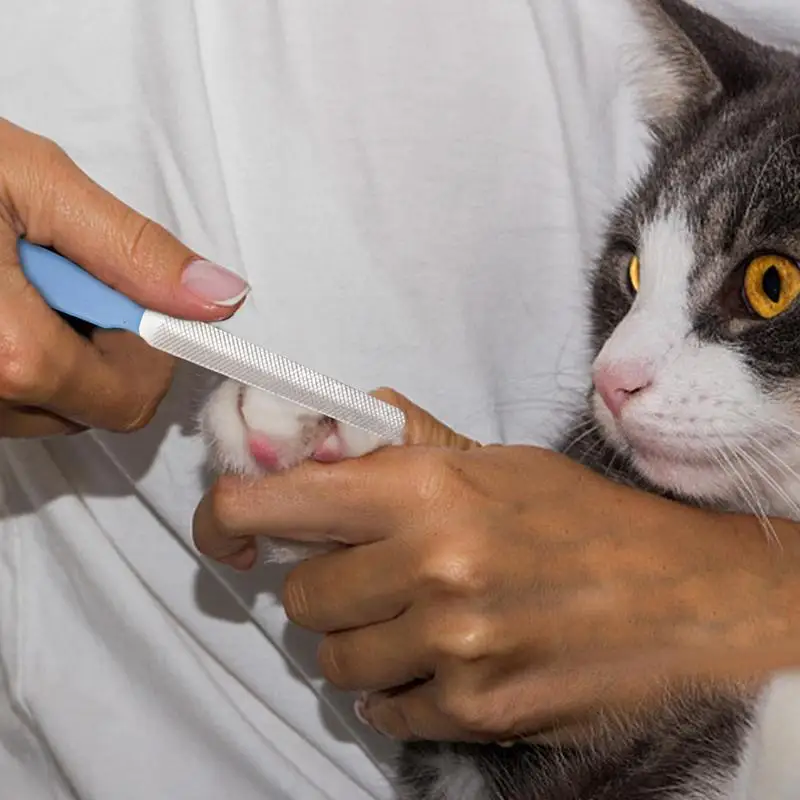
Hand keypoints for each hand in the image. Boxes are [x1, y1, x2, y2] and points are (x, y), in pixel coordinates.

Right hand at [0, 119, 249, 436]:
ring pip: (50, 404)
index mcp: (5, 356)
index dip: (153, 350)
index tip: (145, 301)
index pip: (130, 398)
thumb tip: (217, 298)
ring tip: (18, 276)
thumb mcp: (32, 183)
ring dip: (62, 346)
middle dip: (106, 345)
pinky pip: (5, 397)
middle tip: (70, 272)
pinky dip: (21, 353)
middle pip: (92, 406)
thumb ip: (132, 250)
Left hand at [193, 395, 799, 741]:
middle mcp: (431, 568)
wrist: (683, 596)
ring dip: (357, 642)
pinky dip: (397, 691)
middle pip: (300, 594)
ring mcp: (454, 648)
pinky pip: (384, 711)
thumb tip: (325, 435)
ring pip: (333, 660)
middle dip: (321, 584)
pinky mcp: (479, 712)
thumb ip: (401, 447)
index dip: (230, 514)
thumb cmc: (583, 517)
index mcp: (426, 490)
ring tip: (411, 620)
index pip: (276, 500)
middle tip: (366, 574)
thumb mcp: (495, 459)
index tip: (229, 530)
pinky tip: (440, 663)